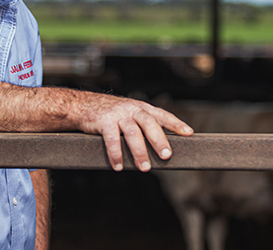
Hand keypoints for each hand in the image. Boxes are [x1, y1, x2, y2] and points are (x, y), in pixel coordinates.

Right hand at [74, 93, 192, 171]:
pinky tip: (118, 165)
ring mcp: (118, 115)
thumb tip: (161, 146)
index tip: (188, 133)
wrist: (84, 105)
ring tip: (144, 167)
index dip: (176, 123)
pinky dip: (116, 154)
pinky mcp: (104, 122)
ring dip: (139, 151)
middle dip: (159, 140)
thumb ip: (144, 125)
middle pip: (149, 123)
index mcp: (141, 108)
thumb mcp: (130, 113)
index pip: (162, 115)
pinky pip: (111, 139)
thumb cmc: (110, 113)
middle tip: (166, 155)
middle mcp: (132, 110)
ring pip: (132, 133)